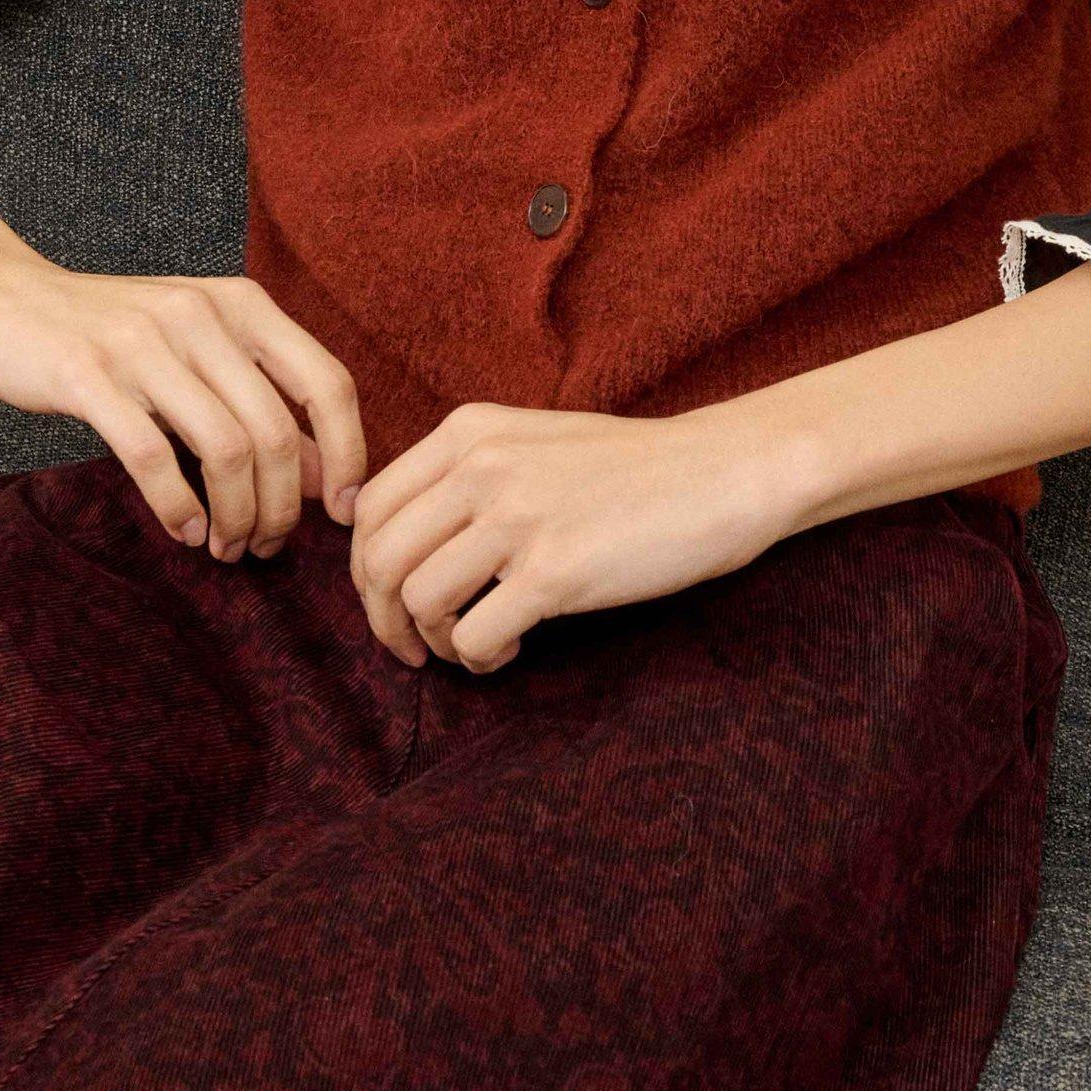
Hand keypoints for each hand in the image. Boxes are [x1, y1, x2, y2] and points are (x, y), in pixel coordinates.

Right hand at [0, 242, 365, 558]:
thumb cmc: (108, 333)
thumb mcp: (197, 350)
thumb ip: (261, 404)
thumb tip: (327, 480)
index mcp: (241, 304)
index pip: (327, 383)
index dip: (349, 455)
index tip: (344, 514)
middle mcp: (201, 315)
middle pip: (276, 432)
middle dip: (282, 507)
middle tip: (265, 546)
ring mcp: (144, 342)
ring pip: (225, 449)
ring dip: (235, 516)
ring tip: (226, 546)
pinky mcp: (88, 373)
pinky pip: (152, 456)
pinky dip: (178, 506)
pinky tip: (184, 530)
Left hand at [348, 396, 831, 671]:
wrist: (723, 473)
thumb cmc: (630, 469)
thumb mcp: (531, 442)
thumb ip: (463, 474)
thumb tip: (390, 537)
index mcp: (467, 432)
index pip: (370, 508)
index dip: (366, 569)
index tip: (390, 602)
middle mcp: (481, 468)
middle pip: (379, 560)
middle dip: (383, 618)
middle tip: (414, 649)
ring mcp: (517, 518)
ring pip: (418, 601)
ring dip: (435, 642)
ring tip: (472, 647)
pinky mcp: (554, 572)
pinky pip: (474, 635)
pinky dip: (478, 659)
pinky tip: (507, 653)